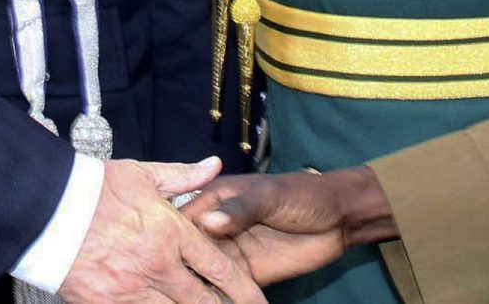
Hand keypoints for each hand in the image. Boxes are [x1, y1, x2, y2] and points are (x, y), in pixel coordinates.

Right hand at [58, 157, 262, 303]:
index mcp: (172, 233)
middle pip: (202, 302)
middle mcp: (159, 266)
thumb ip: (183, 176)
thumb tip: (214, 165)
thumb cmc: (95, 188)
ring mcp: (133, 289)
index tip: (258, 303)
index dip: (243, 290)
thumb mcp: (144, 176)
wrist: (46, 210)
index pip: (219, 268)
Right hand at [182, 168, 394, 286]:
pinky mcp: (247, 278)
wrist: (339, 217)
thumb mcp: (270, 196)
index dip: (165, 241)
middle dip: (176, 273)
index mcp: (214, 201)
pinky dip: (216, 302)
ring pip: (203, 278)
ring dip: (193, 293)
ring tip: (181, 303)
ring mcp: (229, 255)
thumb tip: (208, 222)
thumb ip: (240, 209)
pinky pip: (226, 293)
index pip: (182, 223)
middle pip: (187, 255)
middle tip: (161, 292)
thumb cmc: (301, 194)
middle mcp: (215, 230)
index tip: (149, 261)